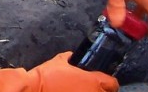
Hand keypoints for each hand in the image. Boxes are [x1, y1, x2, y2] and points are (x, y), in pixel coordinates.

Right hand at [0, 52, 117, 91]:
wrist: (35, 88)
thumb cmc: (48, 75)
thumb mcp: (62, 59)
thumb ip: (73, 59)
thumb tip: (75, 60)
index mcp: (93, 81)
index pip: (112, 83)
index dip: (109, 81)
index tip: (105, 80)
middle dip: (101, 89)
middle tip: (91, 85)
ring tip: (80, 89)